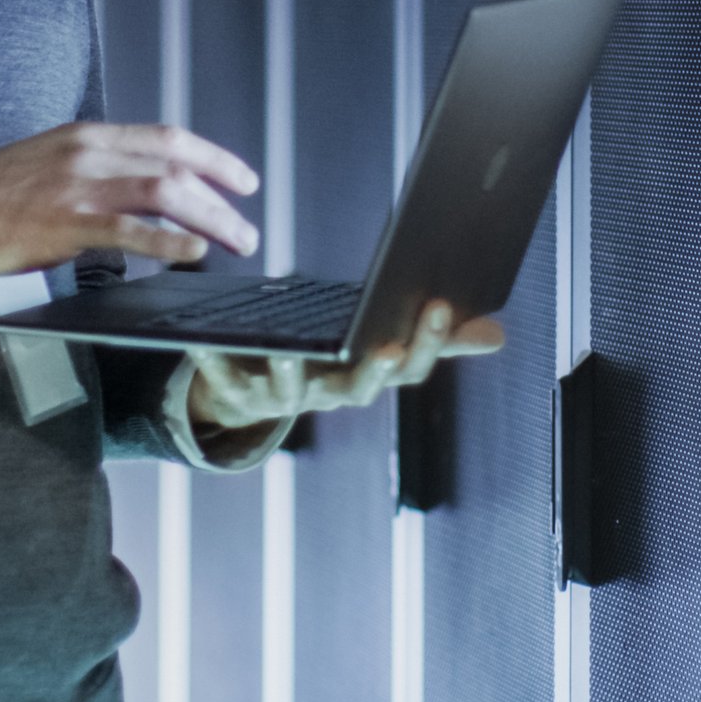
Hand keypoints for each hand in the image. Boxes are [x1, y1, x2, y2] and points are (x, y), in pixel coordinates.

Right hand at [0, 122, 260, 283]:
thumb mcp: (48, 166)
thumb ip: (95, 175)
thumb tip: (138, 200)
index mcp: (85, 136)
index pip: (166, 137)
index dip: (212, 157)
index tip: (241, 178)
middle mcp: (88, 152)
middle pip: (175, 164)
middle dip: (222, 195)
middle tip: (248, 224)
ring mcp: (78, 186)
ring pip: (165, 193)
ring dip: (210, 219)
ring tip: (235, 242)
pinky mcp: (66, 223)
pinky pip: (130, 231)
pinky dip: (168, 242)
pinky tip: (193, 253)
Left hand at [186, 300, 503, 431]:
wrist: (251, 387)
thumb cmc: (326, 357)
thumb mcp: (380, 345)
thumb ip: (437, 341)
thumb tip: (497, 335)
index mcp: (366, 377)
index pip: (409, 368)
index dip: (426, 342)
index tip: (440, 304)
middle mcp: (329, 395)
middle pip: (358, 391)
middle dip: (374, 371)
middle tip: (388, 347)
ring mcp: (283, 398)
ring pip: (290, 393)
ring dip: (291, 374)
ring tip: (290, 353)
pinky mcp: (237, 390)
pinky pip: (224, 377)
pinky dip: (212, 361)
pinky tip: (203, 343)